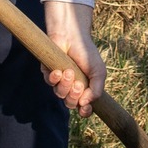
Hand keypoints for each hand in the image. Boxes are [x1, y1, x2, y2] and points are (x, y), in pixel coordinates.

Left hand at [44, 1, 102, 116]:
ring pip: (59, 94)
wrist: (73, 36)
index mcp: (85, 88)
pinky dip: (54, 78)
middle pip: (70, 103)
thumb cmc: (86, 53)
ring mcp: (60, 81)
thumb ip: (96, 90)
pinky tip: (58, 71)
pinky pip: (49, 83)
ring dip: (65, 86)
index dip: (84, 111)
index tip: (85, 108)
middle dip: (74, 96)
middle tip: (78, 84)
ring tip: (69, 72)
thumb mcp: (98, 72)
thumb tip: (84, 104)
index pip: (84, 107)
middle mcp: (72, 87)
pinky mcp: (48, 73)